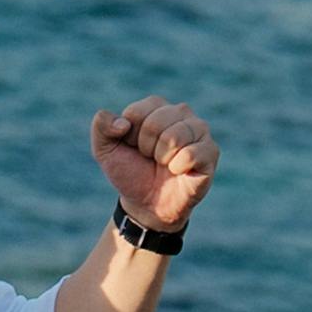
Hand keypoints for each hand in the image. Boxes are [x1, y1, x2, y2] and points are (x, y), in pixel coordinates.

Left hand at [93, 97, 218, 235]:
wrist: (148, 205)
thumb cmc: (130, 172)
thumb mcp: (105, 150)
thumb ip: (101, 127)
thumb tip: (122, 123)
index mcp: (156, 106)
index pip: (135, 113)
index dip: (129, 137)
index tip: (135, 148)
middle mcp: (181, 112)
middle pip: (155, 123)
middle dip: (145, 148)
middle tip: (151, 158)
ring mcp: (199, 131)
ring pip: (174, 136)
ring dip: (161, 157)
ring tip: (165, 164)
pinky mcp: (210, 152)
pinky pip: (191, 154)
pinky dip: (177, 167)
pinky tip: (178, 171)